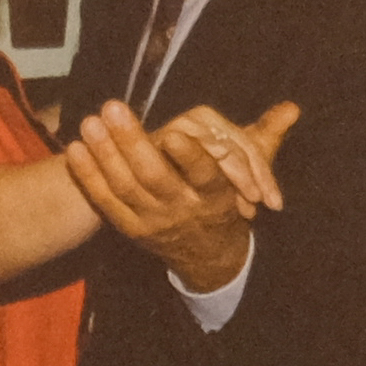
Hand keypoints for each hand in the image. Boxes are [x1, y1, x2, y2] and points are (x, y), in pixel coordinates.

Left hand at [63, 100, 297, 290]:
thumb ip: (264, 138)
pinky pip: (106, 203)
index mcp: (217, 196)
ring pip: (127, 189)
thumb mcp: (251, 177)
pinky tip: (75, 150)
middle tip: (111, 109)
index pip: (204, 176)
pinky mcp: (130, 228)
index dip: (188, 157)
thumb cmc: (229, 204)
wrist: (211, 258)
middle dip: (131, 143)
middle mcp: (184, 211)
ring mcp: (154, 222)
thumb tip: (290, 107)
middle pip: (154, 178)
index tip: (171, 133)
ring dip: (105, 156)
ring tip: (89, 123)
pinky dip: (89, 178)